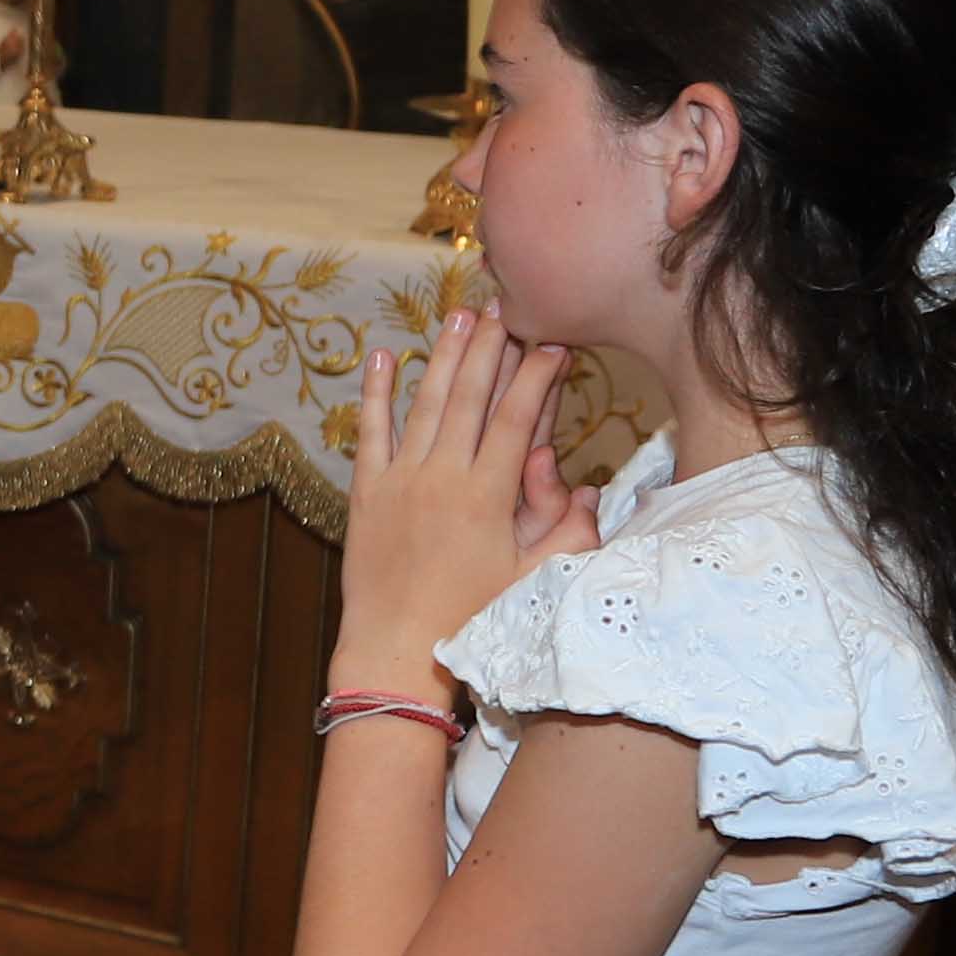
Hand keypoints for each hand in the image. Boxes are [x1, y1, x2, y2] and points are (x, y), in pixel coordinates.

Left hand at [330, 305, 584, 695]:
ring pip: (424, 404)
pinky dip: (376, 392)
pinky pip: (369, 431)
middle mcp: (440, 478)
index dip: (536, 376)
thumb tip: (590, 487)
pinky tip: (384, 356)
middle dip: (489, 346)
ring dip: (443, 356)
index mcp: (485, 497)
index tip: (553, 341)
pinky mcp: (365, 492)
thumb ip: (564, 531)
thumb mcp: (531, 581)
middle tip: (505, 304)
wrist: (394, 652)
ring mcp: (398, 481)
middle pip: (469, 397)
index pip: (515, 419)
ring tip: (460, 315)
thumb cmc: (469, 621)